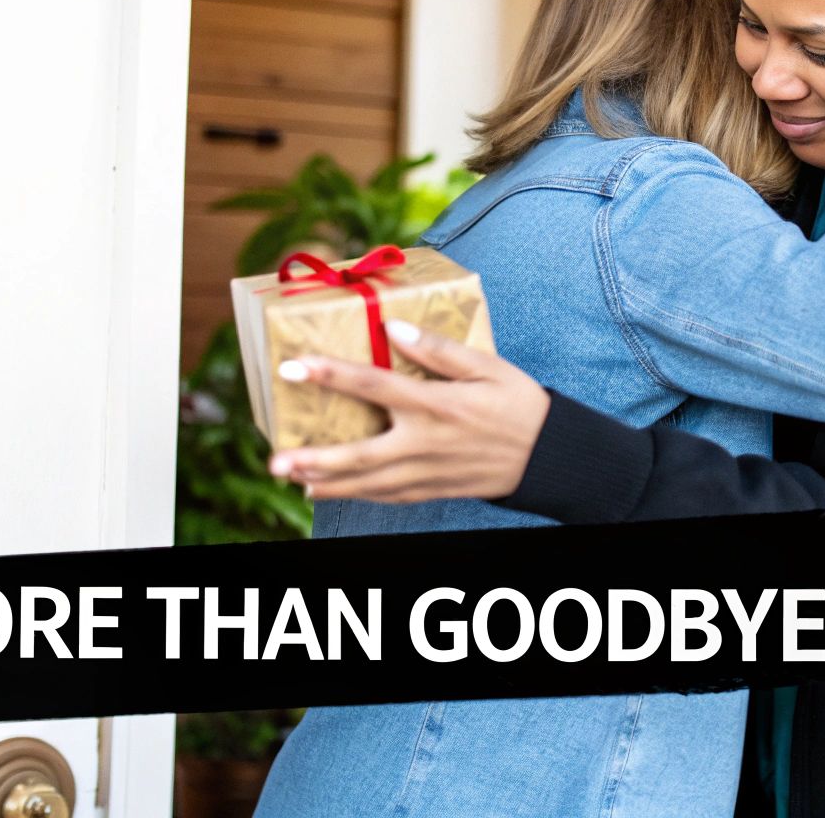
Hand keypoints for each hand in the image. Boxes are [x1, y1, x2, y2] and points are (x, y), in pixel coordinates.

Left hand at [266, 321, 550, 502]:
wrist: (548, 456)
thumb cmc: (518, 404)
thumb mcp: (487, 366)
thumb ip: (438, 350)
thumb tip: (392, 328)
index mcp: (435, 405)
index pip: (373, 386)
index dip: (331, 375)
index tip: (294, 367)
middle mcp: (424, 442)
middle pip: (359, 454)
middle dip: (315, 459)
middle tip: (276, 461)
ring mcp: (425, 472)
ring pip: (366, 482)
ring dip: (325, 481)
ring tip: (290, 477)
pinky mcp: (431, 489)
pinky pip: (385, 496)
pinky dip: (352, 495)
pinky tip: (325, 491)